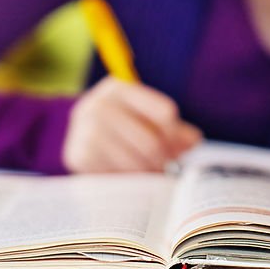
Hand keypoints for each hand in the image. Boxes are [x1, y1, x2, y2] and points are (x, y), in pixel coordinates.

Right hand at [63, 77, 201, 172]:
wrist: (81, 138)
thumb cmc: (123, 126)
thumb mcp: (147, 119)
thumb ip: (174, 129)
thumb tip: (193, 139)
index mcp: (118, 88)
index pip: (165, 113)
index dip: (176, 135)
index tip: (178, 148)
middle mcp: (97, 104)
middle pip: (150, 141)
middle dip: (163, 160)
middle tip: (167, 170)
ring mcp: (84, 129)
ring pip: (133, 160)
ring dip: (146, 173)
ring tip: (151, 175)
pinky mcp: (76, 154)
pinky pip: (114, 174)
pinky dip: (126, 180)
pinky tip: (130, 178)